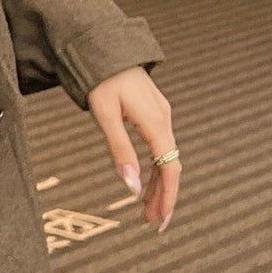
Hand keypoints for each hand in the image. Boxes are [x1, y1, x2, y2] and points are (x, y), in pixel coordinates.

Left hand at [85, 66, 180, 233]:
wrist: (104, 47)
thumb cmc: (101, 80)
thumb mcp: (105, 116)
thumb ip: (120, 151)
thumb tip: (130, 187)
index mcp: (155, 122)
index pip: (169, 168)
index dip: (167, 197)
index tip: (160, 220)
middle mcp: (163, 120)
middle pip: (170, 167)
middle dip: (163, 197)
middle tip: (151, 224)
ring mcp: (161, 116)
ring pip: (165, 158)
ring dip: (158, 186)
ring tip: (146, 211)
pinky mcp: (153, 114)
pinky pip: (160, 148)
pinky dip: (155, 169)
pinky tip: (145, 184)